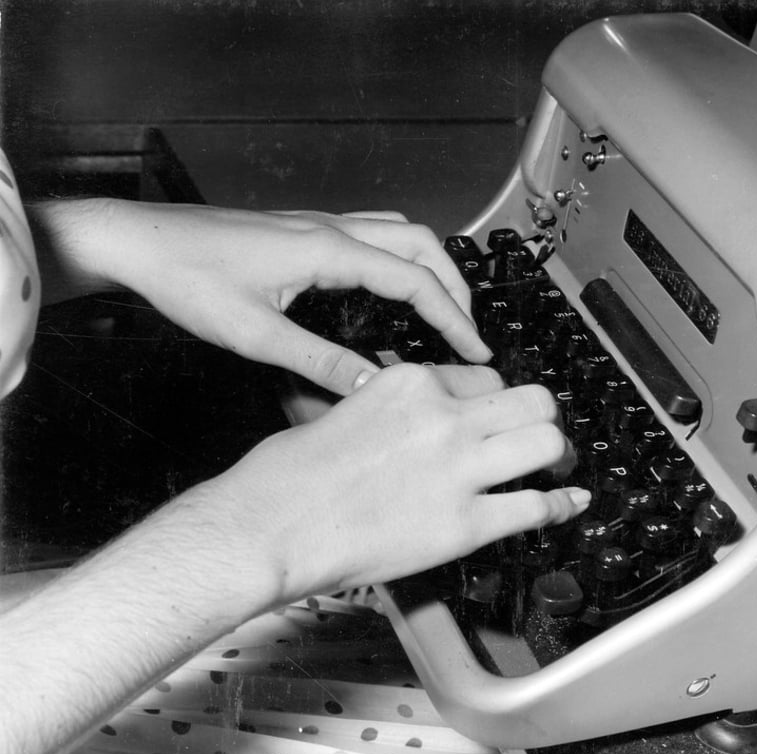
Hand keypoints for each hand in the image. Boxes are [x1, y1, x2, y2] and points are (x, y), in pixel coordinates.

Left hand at [32, 199, 491, 394]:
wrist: (140, 241)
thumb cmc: (189, 281)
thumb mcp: (255, 334)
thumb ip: (321, 362)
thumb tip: (374, 389)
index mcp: (329, 250)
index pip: (416, 281)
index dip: (454, 319)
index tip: (477, 352)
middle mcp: (332, 228)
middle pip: (421, 244)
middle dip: (455, 287)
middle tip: (469, 333)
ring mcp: (318, 223)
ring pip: (400, 231)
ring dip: (431, 266)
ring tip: (444, 308)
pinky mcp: (303, 228)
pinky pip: (373, 232)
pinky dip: (401, 257)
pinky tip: (391, 285)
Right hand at [204, 364, 589, 599]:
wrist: (270, 527)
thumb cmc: (287, 476)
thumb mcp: (340, 409)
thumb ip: (389, 407)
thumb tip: (409, 416)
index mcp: (412, 382)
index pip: (482, 376)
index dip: (491, 399)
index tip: (492, 414)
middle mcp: (444, 417)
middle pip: (531, 398)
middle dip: (539, 415)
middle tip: (537, 432)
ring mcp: (460, 470)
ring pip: (546, 442)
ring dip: (554, 454)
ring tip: (553, 465)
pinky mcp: (464, 523)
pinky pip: (536, 507)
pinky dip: (561, 505)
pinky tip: (570, 503)